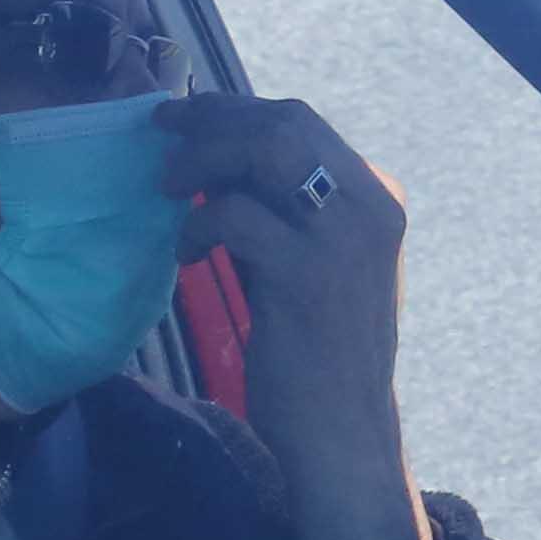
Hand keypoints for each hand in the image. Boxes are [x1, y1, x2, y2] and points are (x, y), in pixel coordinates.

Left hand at [156, 91, 419, 539]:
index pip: (302, 121)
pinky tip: (187, 254)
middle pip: (285, 122)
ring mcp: (345, 238)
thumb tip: (222, 163)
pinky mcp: (309, 275)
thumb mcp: (320, 263)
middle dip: (214, 119)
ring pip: (267, 151)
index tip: (186, 118)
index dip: (235, 110)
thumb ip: (292, 212)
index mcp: (378, 197)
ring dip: (204, 159)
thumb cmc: (325, 352)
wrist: (343, 429)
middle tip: (162, 134)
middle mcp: (372, 205)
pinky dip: (200, 225)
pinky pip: (238, 215)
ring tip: (168, 187)